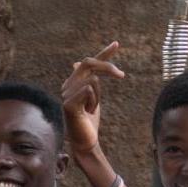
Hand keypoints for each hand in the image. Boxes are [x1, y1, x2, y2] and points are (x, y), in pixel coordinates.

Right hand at [60, 41, 123, 159]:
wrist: (85, 142)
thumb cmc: (89, 122)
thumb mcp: (92, 98)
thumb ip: (89, 81)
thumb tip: (77, 62)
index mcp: (73, 82)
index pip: (89, 63)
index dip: (103, 53)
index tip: (117, 44)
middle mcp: (67, 85)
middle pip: (89, 63)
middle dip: (107, 67)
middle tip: (121, 76)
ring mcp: (65, 94)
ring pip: (92, 79)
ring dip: (98, 95)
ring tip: (92, 109)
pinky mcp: (68, 104)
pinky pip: (88, 90)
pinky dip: (94, 101)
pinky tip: (88, 112)